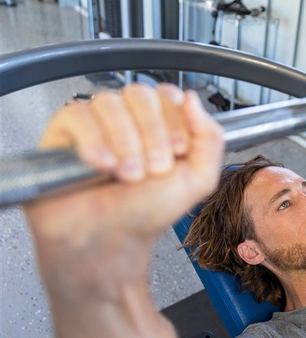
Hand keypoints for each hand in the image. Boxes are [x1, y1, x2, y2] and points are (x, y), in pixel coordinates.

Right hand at [23, 83, 222, 283]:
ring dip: (125, 142)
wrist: (110, 242)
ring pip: (110, 103)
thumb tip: (192, 98)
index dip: (175, 121)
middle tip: (153, 170)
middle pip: (140, 94)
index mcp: (160, 124)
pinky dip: (93, 141)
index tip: (177, 152)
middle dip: (152, 135)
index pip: (167, 95)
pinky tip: (102, 166)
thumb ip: (209, 138)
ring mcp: (95, 122)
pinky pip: (77, 115)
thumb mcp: (197, 179)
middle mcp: (128, 118)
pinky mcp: (64, 132)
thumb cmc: (148, 213)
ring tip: (127, 176)